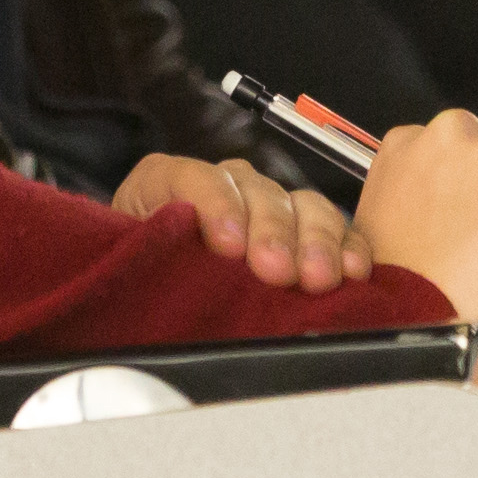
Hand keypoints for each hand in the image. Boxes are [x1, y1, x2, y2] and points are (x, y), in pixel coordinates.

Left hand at [109, 153, 369, 291]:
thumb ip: (142, 263)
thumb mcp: (124, 268)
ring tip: (319, 278)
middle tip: (276, 269)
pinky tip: (353, 270)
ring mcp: (264, 206)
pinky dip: (347, 247)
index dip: (214, 204)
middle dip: (270, 230)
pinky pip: (334, 229)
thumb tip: (163, 279)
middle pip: (254, 189)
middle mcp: (219, 187)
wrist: (140, 299)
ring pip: (299, 204)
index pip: (191, 178)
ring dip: (314, 240)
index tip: (227, 245)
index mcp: (161, 185)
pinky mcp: (300, 233)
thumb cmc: (130, 284)